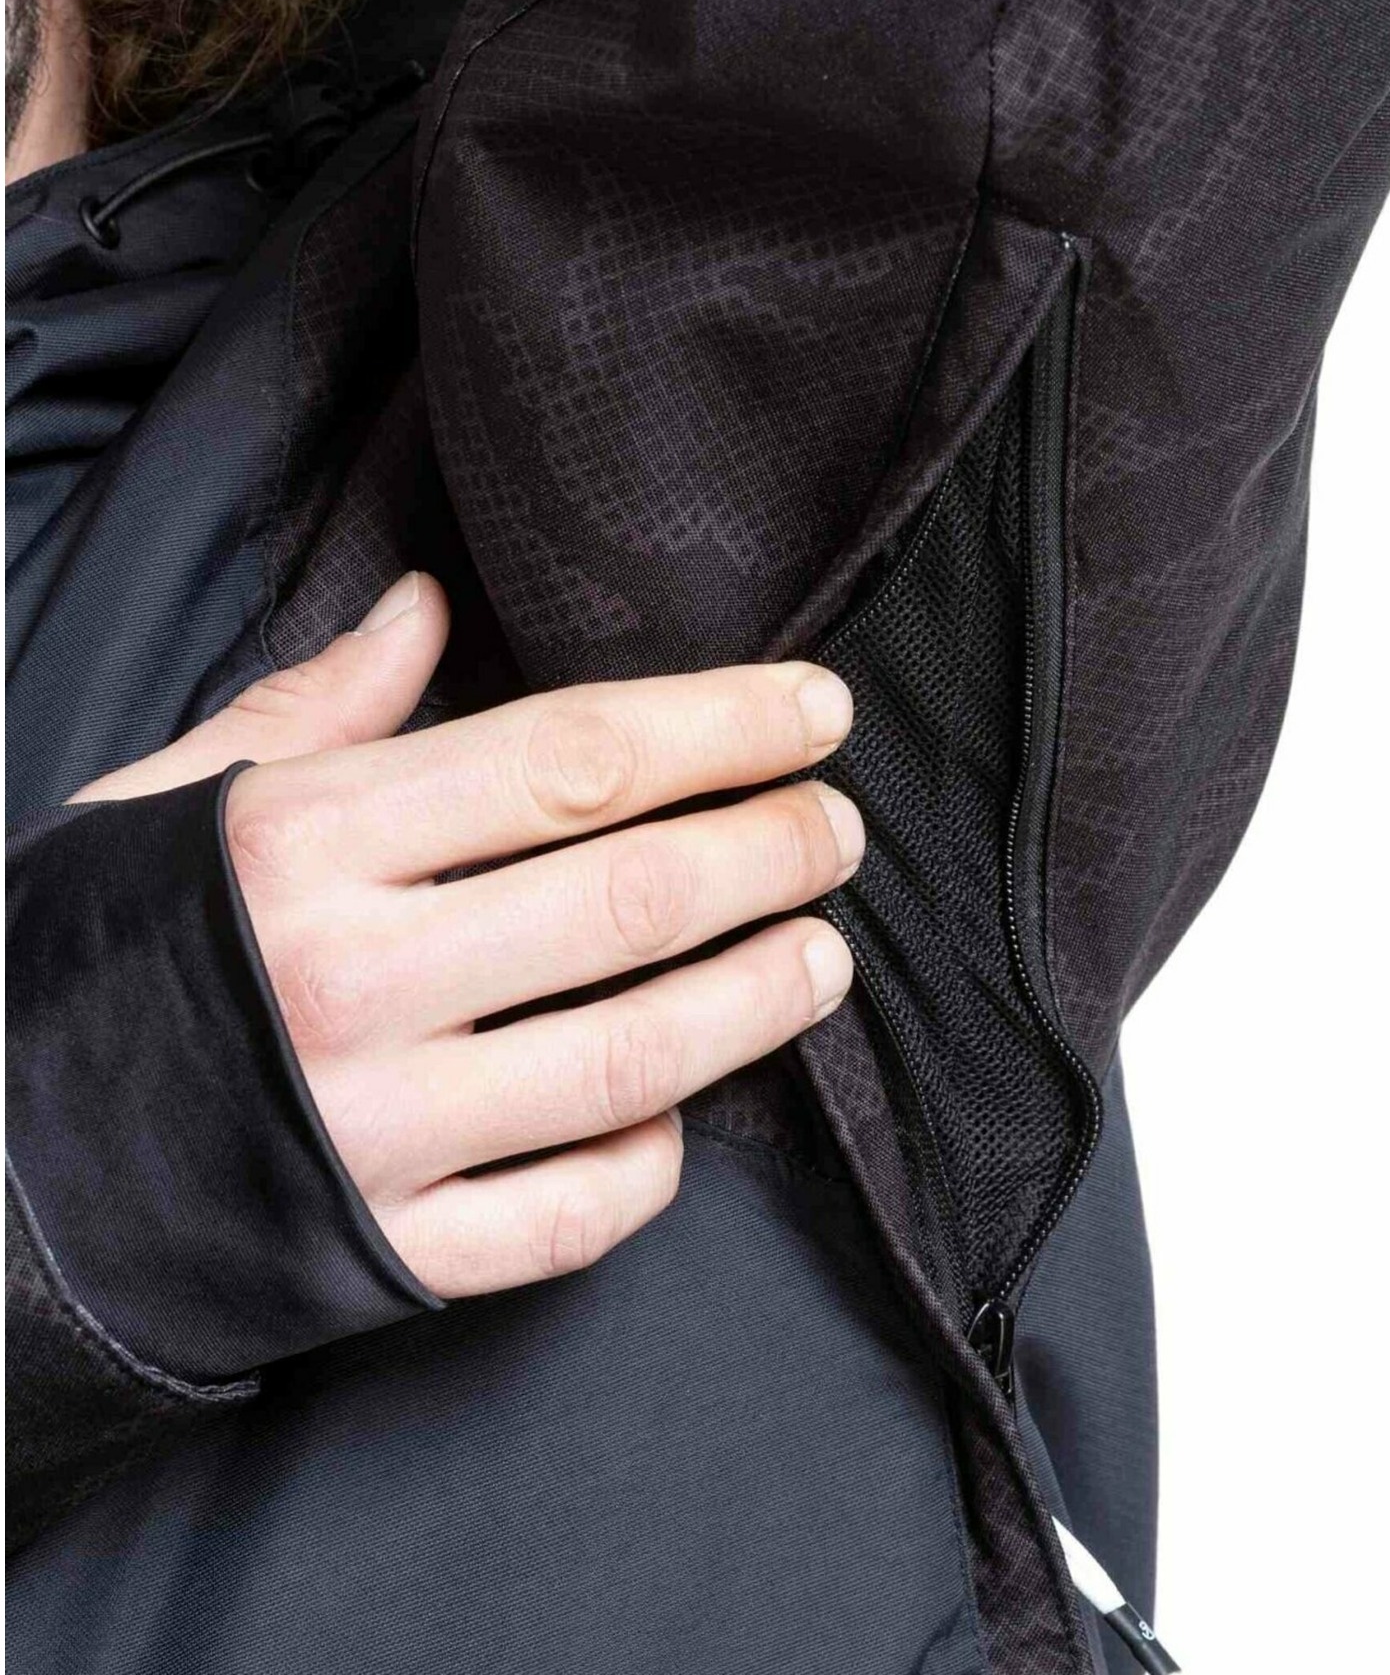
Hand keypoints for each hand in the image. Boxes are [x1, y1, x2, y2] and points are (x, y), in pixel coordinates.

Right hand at [73, 573, 862, 1296]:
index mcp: (307, 843)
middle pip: (626, 897)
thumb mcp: (173, 802)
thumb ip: (316, 707)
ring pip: (628, 1060)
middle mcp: (352, 980)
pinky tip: (684, 1111)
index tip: (817, 711)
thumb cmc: (84, 958)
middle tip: (839, 828)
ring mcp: (374, 1129)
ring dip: (754, 1000)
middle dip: (768, 851)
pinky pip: (563, 1216)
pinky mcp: (383, 1253)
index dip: (722, 726)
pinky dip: (648, 1163)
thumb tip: (428, 602)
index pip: (571, 759)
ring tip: (825, 956)